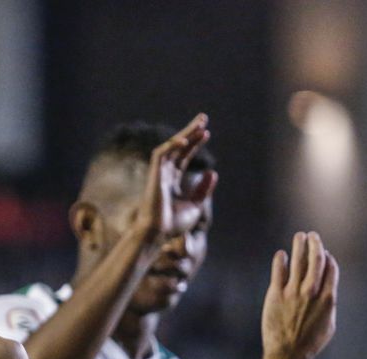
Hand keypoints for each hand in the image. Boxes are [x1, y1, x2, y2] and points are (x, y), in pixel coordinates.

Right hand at [135, 113, 217, 243]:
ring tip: (200, 123)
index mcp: (172, 181)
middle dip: (191, 131)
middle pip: (178, 147)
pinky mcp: (154, 174)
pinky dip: (172, 145)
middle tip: (203, 118)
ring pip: (171, 146)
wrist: (158, 233)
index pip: (184, 156)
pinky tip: (186, 140)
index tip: (207, 133)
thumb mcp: (195, 205)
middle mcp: (165, 173)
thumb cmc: (173, 224)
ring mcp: (159, 173)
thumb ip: (203, 190)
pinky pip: (161, 153)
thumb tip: (212, 172)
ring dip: (185, 133)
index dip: (195, 144)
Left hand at [261, 231, 338, 358]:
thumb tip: (328, 293)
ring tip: (299, 236)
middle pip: (316, 260)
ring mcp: (293, 292)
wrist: (288, 353)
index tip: (324, 252)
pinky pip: (279, 272)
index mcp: (328, 298)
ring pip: (298, 261)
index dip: (328, 258)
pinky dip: (280, 261)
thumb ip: (328, 305)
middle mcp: (312, 291)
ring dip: (299, 246)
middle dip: (316, 244)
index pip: (330, 269)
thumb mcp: (328, 325)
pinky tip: (281, 255)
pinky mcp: (276, 295)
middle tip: (313, 236)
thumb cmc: (310, 343)